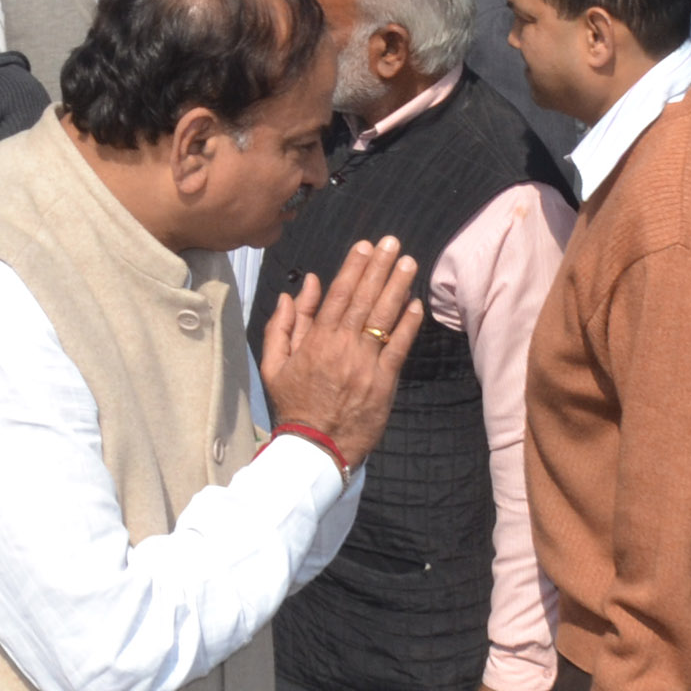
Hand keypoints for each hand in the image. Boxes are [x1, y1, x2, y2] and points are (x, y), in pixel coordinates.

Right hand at [259, 236, 423, 467]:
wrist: (314, 448)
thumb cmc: (294, 405)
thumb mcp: (274, 365)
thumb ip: (284, 326)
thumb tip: (297, 291)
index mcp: (316, 341)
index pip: (338, 295)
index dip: (354, 268)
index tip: (365, 246)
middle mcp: (342, 347)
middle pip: (364, 299)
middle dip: (379, 268)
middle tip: (393, 243)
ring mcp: (365, 364)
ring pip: (383, 318)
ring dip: (397, 287)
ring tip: (409, 263)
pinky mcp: (383, 383)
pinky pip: (398, 348)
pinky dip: (407, 325)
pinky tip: (416, 304)